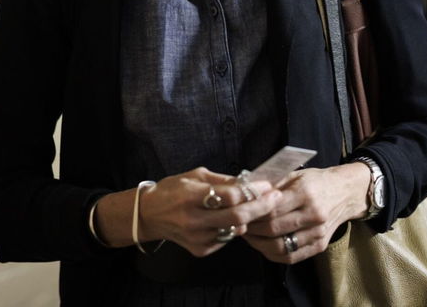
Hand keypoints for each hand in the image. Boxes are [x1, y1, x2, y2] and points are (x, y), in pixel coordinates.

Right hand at [128, 168, 281, 257]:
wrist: (150, 214)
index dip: (252, 191)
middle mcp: (193, 220)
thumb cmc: (173, 190)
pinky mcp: (200, 250)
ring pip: (235, 231)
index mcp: (191, 196)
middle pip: (237, 218)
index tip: (266, 185)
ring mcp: (196, 238)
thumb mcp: (196, 175)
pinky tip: (234, 219)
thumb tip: (250, 182)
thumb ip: (223, 180)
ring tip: (259, 207)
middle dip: (261, 207)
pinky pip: (226, 240)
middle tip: (276, 198)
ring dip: (250, 219)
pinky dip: (234, 229)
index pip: (230, 197)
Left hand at [243, 164, 368, 263]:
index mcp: (305, 192)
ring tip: (248, 236)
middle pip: (273, 229)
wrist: (346, 192)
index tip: (237, 213)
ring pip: (281, 247)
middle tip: (238, 226)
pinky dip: (273, 254)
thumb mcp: (294, 174)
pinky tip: (263, 245)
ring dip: (259, 244)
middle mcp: (314, 214)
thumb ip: (271, 186)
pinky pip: (291, 257)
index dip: (251, 213)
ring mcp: (319, 233)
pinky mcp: (320, 246)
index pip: (271, 208)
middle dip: (251, 230)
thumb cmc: (316, 181)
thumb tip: (245, 195)